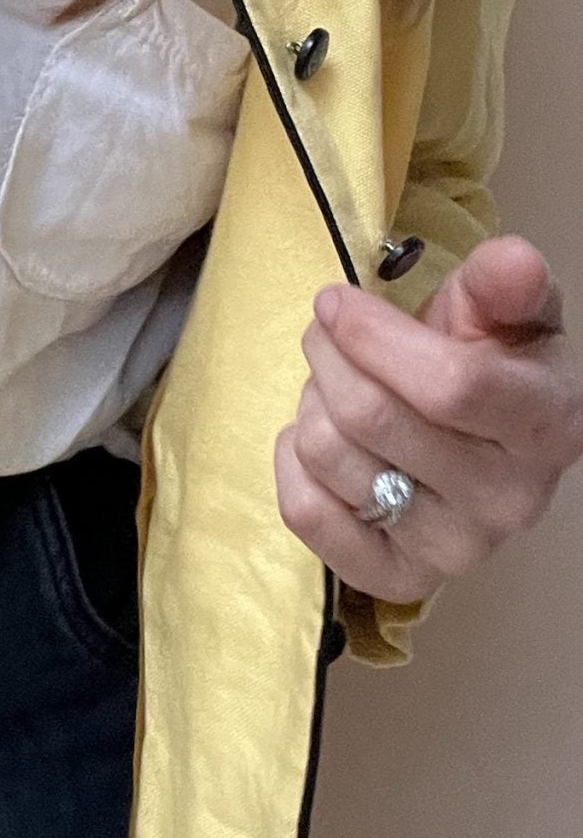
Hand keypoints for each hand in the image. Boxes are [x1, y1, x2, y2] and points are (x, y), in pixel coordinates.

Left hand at [275, 235, 579, 605]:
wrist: (480, 439)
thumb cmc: (491, 362)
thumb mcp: (509, 312)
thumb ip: (505, 283)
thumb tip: (510, 261)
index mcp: (546, 427)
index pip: (449, 384)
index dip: (373, 334)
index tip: (334, 301)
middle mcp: (508, 500)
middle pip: (371, 415)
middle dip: (328, 354)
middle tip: (325, 334)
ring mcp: (454, 548)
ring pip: (329, 454)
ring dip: (311, 401)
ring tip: (333, 388)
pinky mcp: (398, 577)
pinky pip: (306, 513)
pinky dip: (290, 462)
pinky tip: (316, 439)